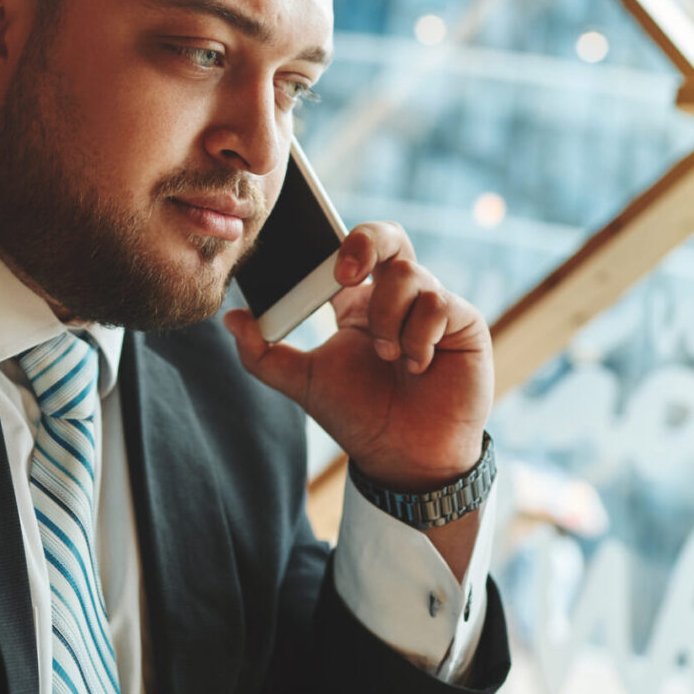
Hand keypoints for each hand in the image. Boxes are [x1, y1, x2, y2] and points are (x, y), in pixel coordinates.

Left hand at [223, 221, 492, 491]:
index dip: (335, 245)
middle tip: (344, 274)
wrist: (405, 457)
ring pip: (407, 274)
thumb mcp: (304, 384)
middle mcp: (395, 296)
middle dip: (365, 242)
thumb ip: (263, 354)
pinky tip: (417, 366)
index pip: (347, 250)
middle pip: (387, 235)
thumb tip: (230, 319)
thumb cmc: (361, 417)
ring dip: (387, 318)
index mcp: (357, 302)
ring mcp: (431, 306)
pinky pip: (438, 303)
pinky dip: (418, 336)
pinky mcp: (463, 321)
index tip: (320, 267)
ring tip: (387, 358)